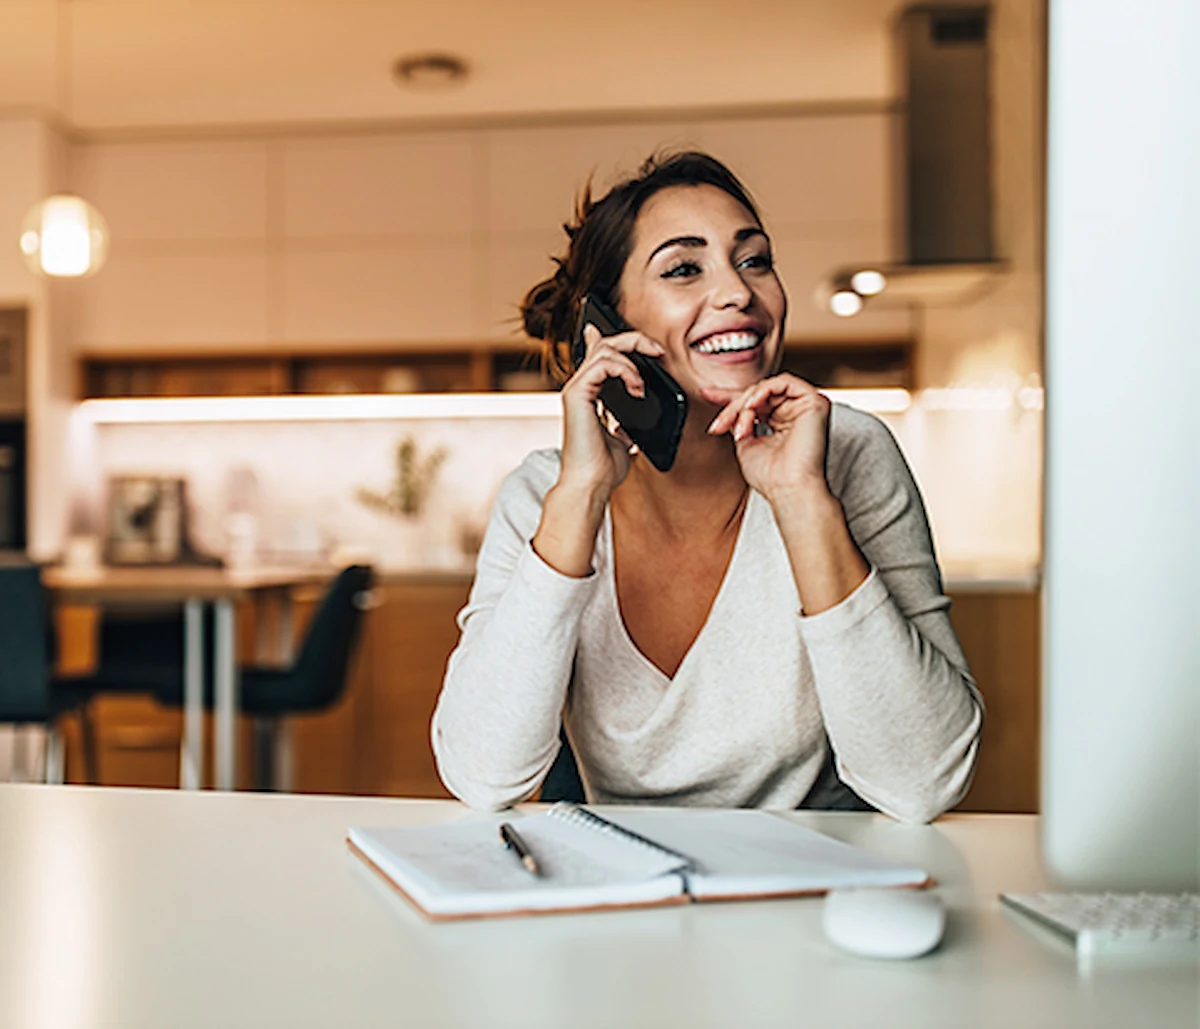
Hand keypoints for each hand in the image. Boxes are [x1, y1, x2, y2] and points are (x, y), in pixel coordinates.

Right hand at [558, 323, 663, 498]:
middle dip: (634, 341)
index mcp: (588, 396)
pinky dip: (625, 371)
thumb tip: (631, 426)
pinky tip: (636, 388)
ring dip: (632, 358)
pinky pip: (603, 364)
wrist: (590, 485)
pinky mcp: (577, 394)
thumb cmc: (602, 469)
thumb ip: (623, 427)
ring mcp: (576, 389)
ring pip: (604, 349)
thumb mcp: (622, 442)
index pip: (596, 355)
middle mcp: (579, 388)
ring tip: (642, 383)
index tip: (645, 345)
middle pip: (604, 344)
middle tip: (656, 351)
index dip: (612, 338)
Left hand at [703, 374, 831, 504]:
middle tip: (720, 424)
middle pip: (758, 394)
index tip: (706, 394)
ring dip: (746, 403)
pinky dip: (762, 391)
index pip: (756, 402)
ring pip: (766, 387)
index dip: (730, 397)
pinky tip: (751, 406)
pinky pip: (784, 382)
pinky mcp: (815, 402)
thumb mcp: (746, 445)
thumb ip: (740, 424)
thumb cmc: (772, 478)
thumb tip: (729, 411)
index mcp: (783, 423)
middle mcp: (795, 413)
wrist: (788, 490)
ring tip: (741, 426)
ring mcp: (806, 407)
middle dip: (733, 406)